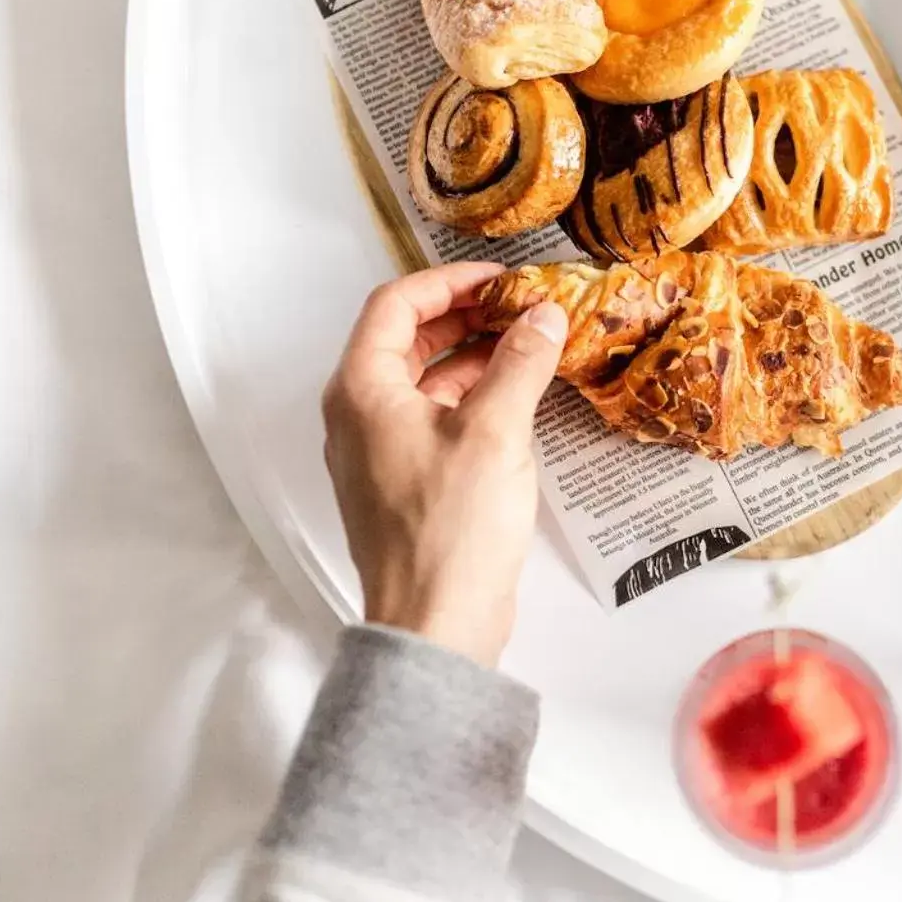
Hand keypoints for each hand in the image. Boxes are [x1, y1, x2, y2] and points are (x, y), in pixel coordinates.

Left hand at [320, 262, 567, 666]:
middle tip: (519, 308)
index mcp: (362, 390)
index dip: (450, 282)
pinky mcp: (400, 483)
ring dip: (471, 358)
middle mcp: (357, 415)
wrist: (435, 621)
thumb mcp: (496, 430)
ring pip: (421, 382)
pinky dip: (469, 398)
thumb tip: (543, 315)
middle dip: (464, 317)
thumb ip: (520, 362)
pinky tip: (513, 400)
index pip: (396, 305)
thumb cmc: (451, 528)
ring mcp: (375, 452)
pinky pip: (430, 419)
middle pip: (405, 340)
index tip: (500, 280)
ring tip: (527, 347)